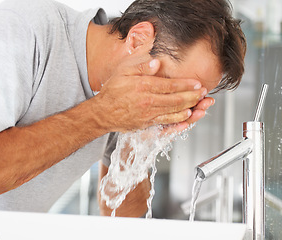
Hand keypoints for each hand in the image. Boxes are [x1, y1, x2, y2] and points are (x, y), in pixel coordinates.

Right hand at [92, 56, 207, 132]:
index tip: (197, 83)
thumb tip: (157, 62)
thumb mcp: (122, 72)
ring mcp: (148, 115)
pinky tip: (187, 118)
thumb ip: (140, 66)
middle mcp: (148, 102)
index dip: (186, 85)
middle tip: (204, 94)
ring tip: (201, 105)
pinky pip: (166, 123)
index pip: (170, 85)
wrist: (102, 113)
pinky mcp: (147, 124)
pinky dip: (179, 121)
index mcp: (143, 86)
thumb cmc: (111, 91)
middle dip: (193, 97)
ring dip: (190, 108)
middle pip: (176, 100)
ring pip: (174, 112)